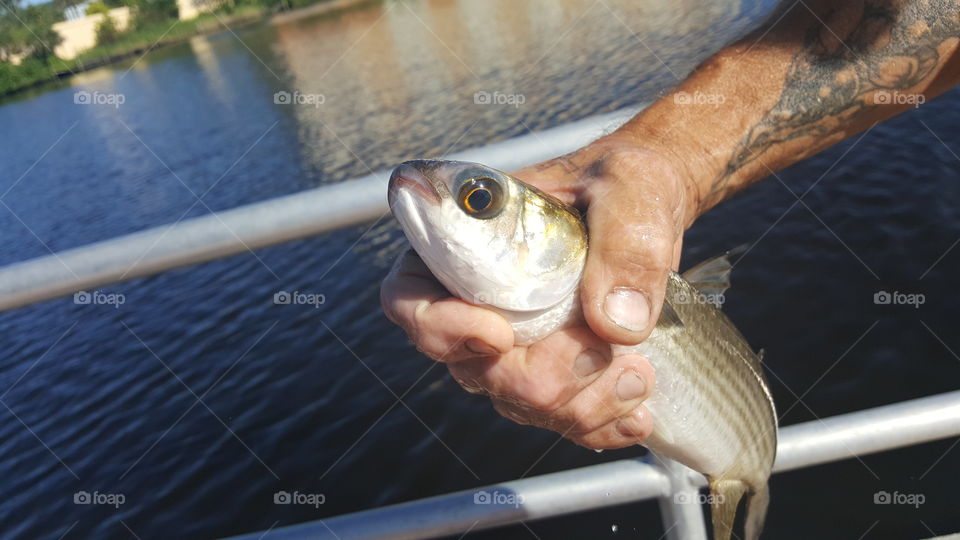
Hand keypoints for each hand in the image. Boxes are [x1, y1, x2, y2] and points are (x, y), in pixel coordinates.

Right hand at [381, 137, 698, 448]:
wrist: (649, 208)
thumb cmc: (624, 180)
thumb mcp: (631, 187)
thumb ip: (624, 243)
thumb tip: (615, 324)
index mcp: (465, 241)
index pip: (409, 298)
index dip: (439, 328)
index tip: (499, 334)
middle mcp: (473, 300)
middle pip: (471, 369)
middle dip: (543, 377)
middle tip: (610, 350)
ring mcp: (509, 344)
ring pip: (517, 401)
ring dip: (580, 403)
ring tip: (639, 371)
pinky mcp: (549, 372)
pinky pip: (558, 419)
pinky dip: (598, 425)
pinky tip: (635, 413)